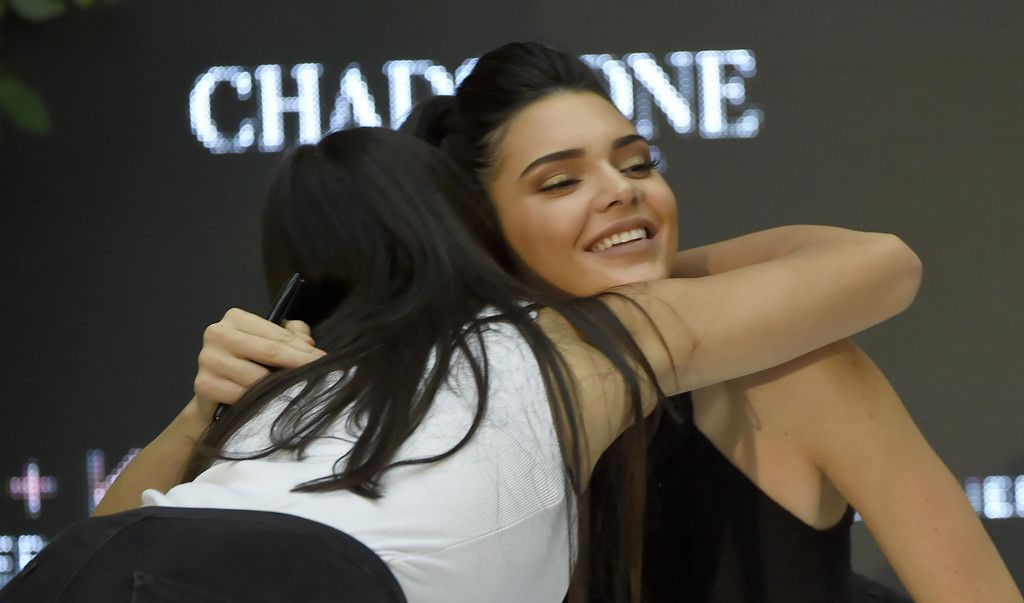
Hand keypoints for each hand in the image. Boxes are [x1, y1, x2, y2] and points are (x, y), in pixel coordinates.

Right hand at [193, 308, 325, 407]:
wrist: (216, 393)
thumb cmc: (250, 362)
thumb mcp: (271, 342)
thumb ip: (293, 335)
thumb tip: (309, 344)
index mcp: (235, 318)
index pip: (278, 336)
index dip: (304, 350)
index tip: (324, 359)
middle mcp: (217, 333)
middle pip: (269, 352)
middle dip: (298, 364)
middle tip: (321, 374)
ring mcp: (207, 359)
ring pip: (256, 378)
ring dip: (277, 387)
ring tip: (293, 390)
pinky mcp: (203, 384)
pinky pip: (240, 396)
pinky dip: (256, 402)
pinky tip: (267, 403)